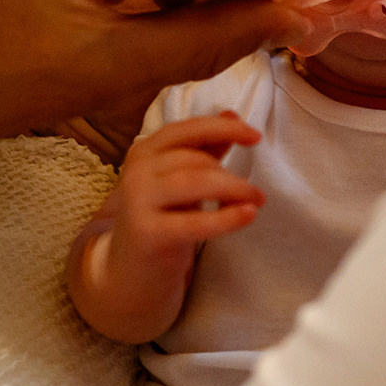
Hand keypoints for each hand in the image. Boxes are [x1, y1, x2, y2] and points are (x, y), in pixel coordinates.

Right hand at [71, 112, 263, 342]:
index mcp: (144, 151)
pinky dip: (226, 217)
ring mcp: (138, 202)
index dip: (222, 129)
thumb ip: (204, 149)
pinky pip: (194, 222)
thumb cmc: (162, 217)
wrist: (129, 270)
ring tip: (256, 201)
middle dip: (230, 174)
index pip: (187, 130)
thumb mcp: (180, 179)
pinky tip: (248, 215)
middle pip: (195, 160)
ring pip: (195, 183)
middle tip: (254, 192)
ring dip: (234, 189)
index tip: (255, 137)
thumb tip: (232, 116)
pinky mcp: (147, 233)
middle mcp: (137, 171)